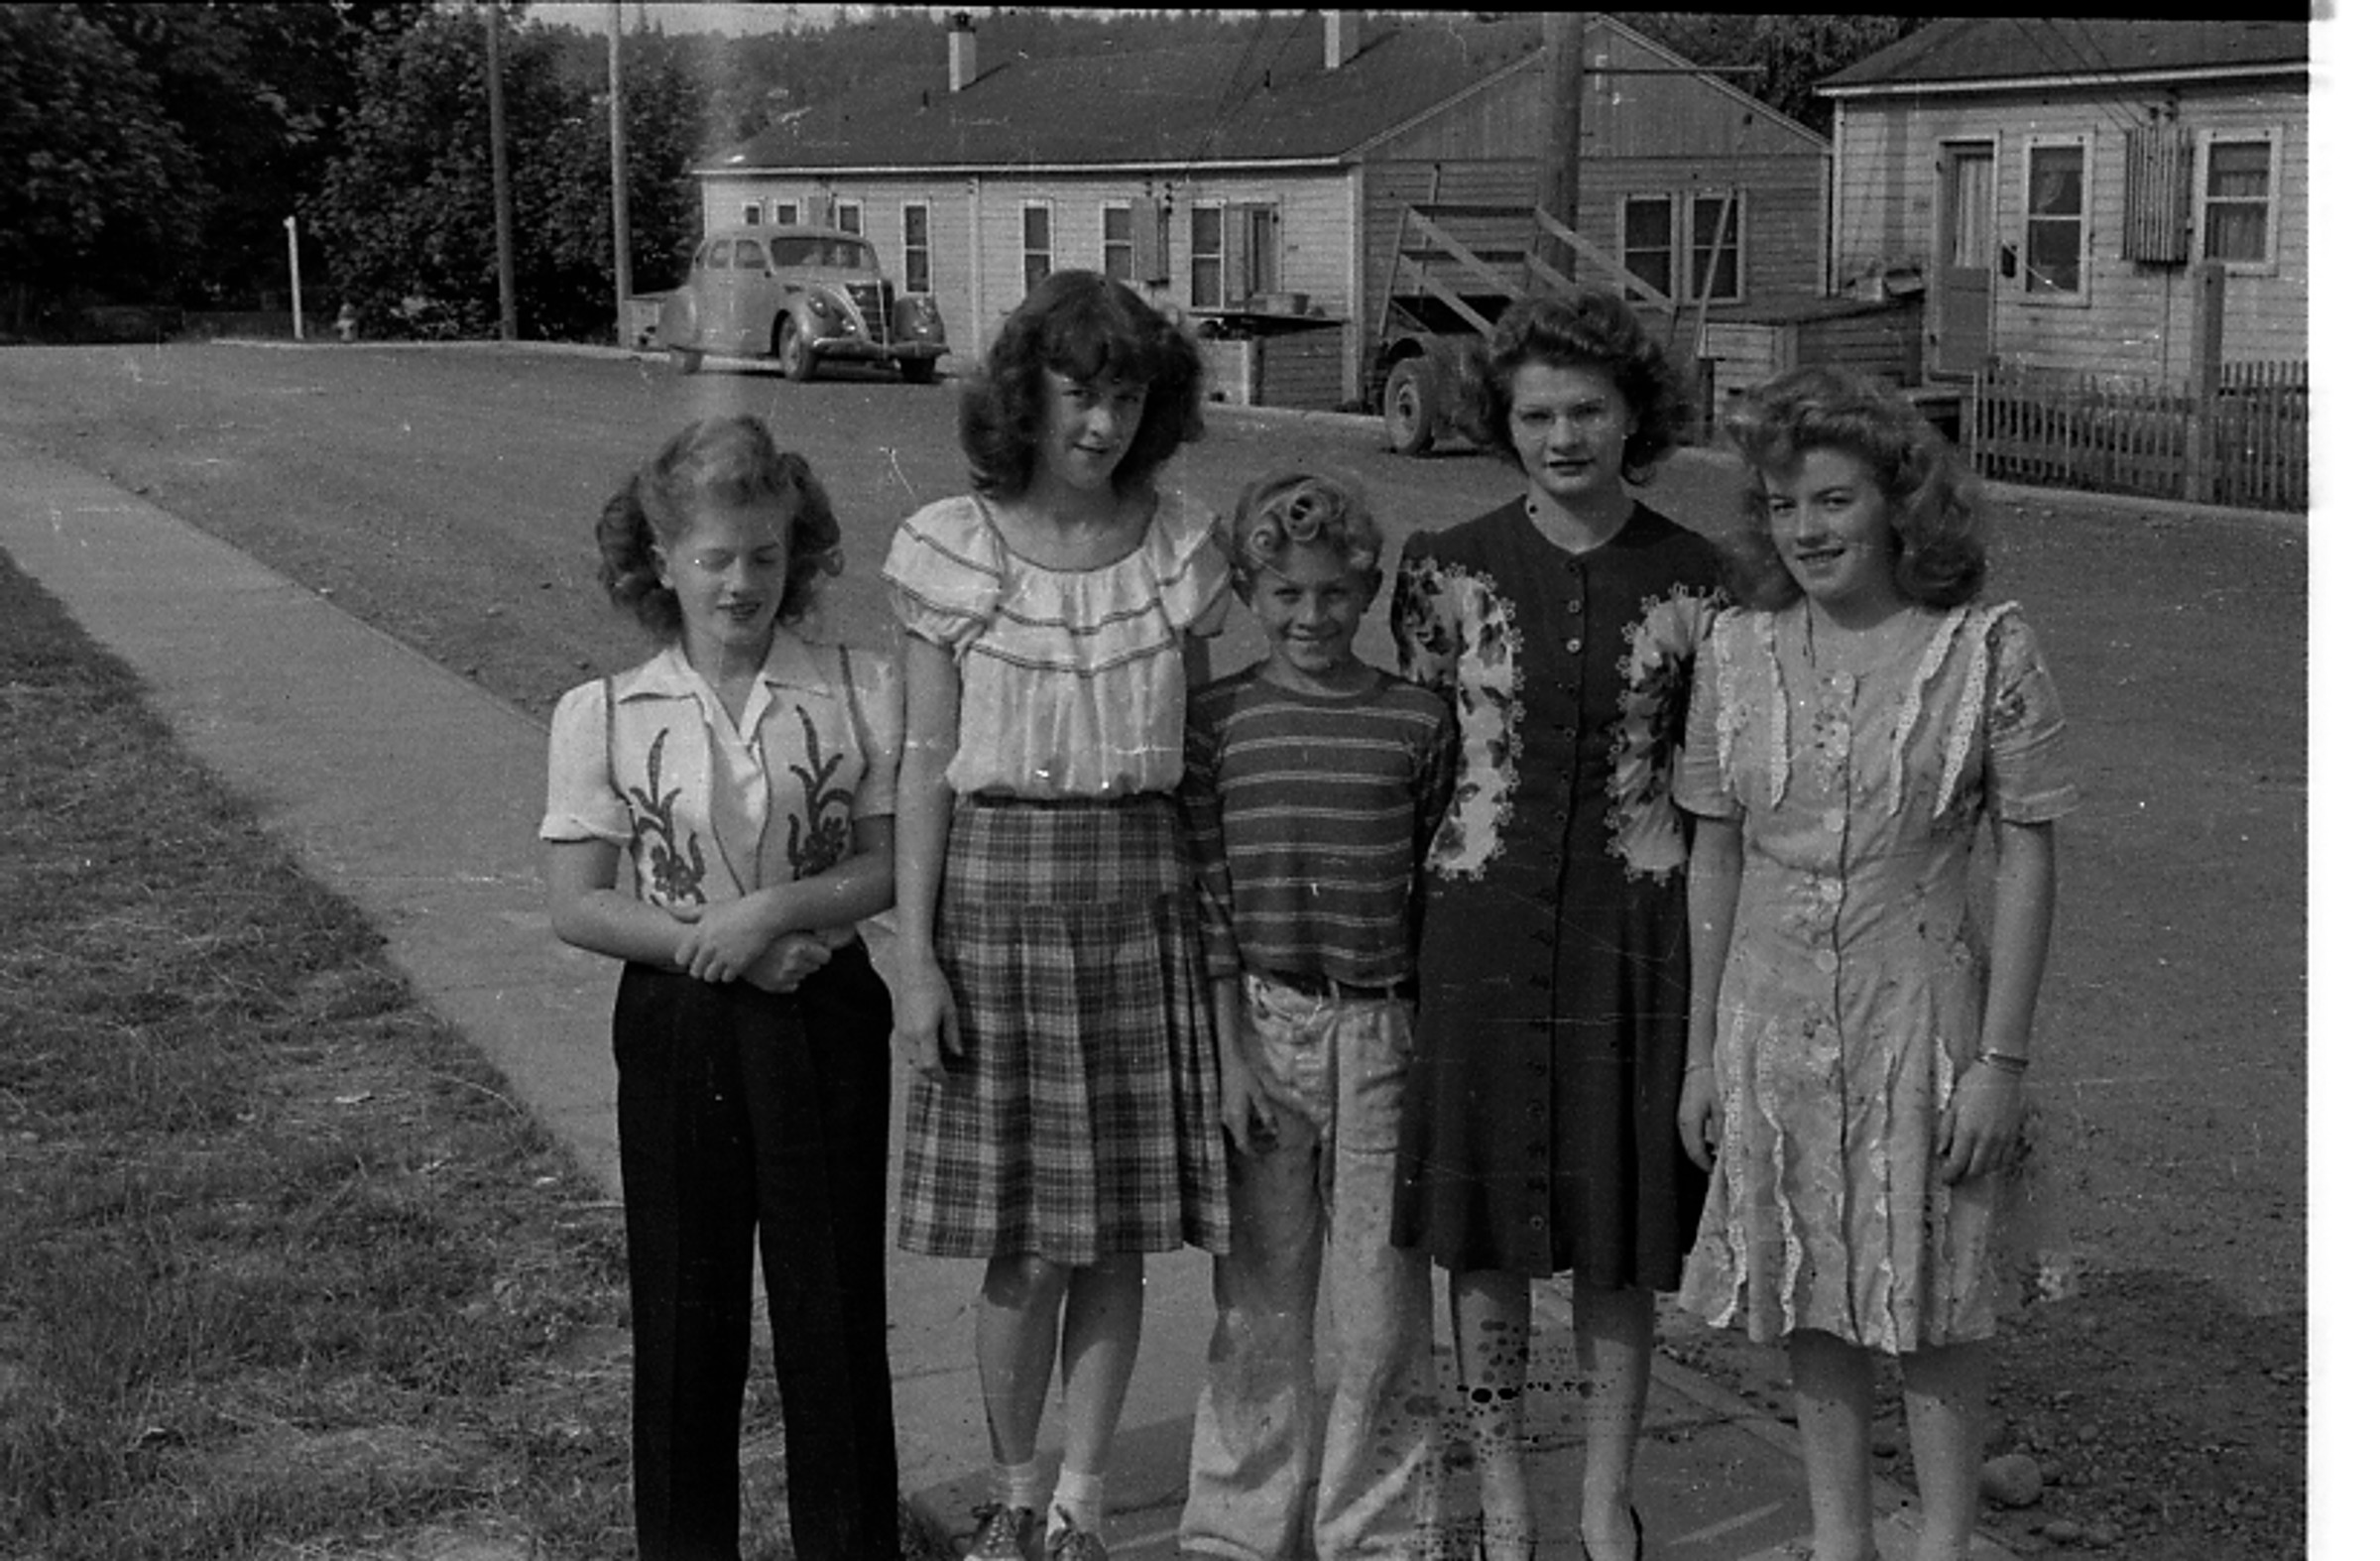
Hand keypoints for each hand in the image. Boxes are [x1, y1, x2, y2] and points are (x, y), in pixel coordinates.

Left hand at [678, 896, 784, 982]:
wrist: (763, 914)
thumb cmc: (735, 909)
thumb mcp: (709, 908)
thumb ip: (687, 913)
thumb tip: (666, 909)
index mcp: (699, 933)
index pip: (680, 959)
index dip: (686, 959)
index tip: (695, 955)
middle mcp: (709, 946)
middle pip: (694, 972)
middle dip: (700, 969)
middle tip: (709, 962)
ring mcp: (724, 956)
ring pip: (709, 978)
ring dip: (714, 974)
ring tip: (720, 965)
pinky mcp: (738, 963)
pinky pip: (726, 978)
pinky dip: (729, 974)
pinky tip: (733, 965)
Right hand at [742, 932, 831, 993]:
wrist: (734, 941)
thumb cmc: (764, 929)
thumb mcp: (789, 926)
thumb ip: (811, 933)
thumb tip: (829, 937)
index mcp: (799, 948)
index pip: (826, 957)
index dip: (821, 951)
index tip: (816, 947)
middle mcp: (792, 964)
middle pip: (815, 967)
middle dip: (809, 959)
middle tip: (795, 949)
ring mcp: (782, 976)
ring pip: (803, 975)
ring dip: (798, 968)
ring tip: (783, 956)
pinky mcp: (773, 986)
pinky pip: (792, 985)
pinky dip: (788, 979)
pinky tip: (777, 966)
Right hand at [892, 952, 962, 1082]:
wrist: (911, 968)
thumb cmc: (933, 984)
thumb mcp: (950, 1009)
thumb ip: (953, 1034)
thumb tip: (958, 1054)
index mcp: (924, 1033)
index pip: (931, 1065)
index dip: (940, 1077)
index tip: (949, 1082)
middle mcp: (909, 1035)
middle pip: (918, 1066)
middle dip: (931, 1075)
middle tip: (944, 1077)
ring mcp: (900, 1031)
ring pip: (909, 1059)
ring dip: (921, 1066)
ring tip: (935, 1067)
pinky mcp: (895, 1025)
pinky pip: (903, 1049)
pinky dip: (913, 1056)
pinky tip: (922, 1051)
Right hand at [1217, 1038, 1281, 1154]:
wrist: (1229, 1061)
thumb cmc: (1245, 1076)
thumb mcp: (1260, 1095)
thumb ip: (1266, 1115)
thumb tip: (1274, 1133)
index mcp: (1236, 1118)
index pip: (1243, 1144)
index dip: (1255, 1153)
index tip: (1268, 1154)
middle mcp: (1228, 1119)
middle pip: (1242, 1141)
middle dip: (1258, 1144)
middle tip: (1275, 1143)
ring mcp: (1225, 1114)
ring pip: (1240, 1133)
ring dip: (1254, 1135)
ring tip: (1271, 1131)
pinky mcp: (1225, 1109)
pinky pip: (1237, 1125)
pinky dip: (1249, 1127)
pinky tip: (1259, 1119)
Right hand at [1677, 1065, 1721, 1171]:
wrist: (1702, 1061)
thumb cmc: (1713, 1080)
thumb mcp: (1724, 1107)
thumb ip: (1725, 1131)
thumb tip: (1728, 1152)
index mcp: (1689, 1122)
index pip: (1696, 1153)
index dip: (1708, 1166)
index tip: (1721, 1174)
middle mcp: (1682, 1122)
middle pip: (1692, 1150)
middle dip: (1706, 1161)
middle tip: (1723, 1169)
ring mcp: (1682, 1116)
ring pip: (1692, 1142)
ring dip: (1705, 1152)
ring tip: (1722, 1157)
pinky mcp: (1686, 1112)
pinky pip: (1693, 1133)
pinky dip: (1704, 1142)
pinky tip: (1716, 1142)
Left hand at [1937, 1063, 2026, 1182]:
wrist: (2000, 1072)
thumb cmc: (1973, 1085)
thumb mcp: (1952, 1106)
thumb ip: (1945, 1131)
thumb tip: (1940, 1151)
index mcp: (1968, 1131)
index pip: (1958, 1164)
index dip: (1949, 1174)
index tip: (1944, 1177)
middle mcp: (1987, 1138)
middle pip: (1975, 1170)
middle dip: (1963, 1175)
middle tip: (1955, 1174)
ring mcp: (2003, 1138)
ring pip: (1991, 1167)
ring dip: (1979, 1170)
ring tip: (1970, 1165)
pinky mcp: (2014, 1135)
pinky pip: (2006, 1158)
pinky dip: (1995, 1163)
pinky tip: (1987, 1158)